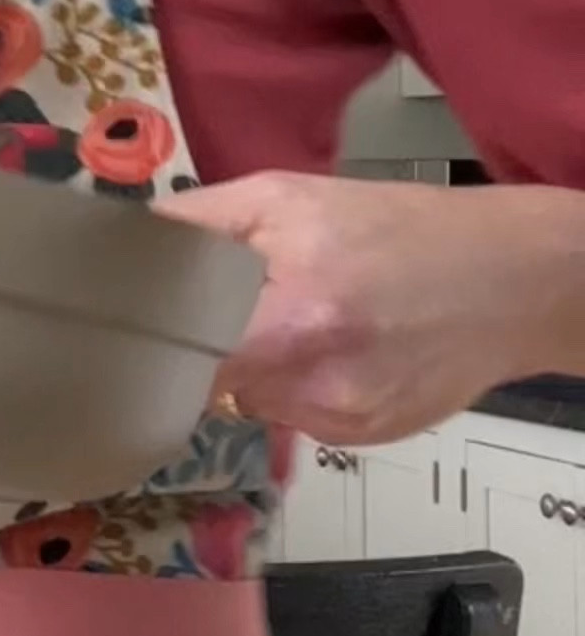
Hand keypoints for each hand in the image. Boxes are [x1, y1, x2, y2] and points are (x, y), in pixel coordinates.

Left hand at [158, 174, 584, 441]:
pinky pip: (295, 416)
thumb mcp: (286, 197)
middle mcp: (318, 384)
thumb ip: (197, 224)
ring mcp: (343, 420)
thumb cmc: (397, 227)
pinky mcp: (363, 438)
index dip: (157, 338)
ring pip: (252, 402)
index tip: (143, 321)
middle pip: (212, 385)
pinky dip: (298, 386)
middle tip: (234, 306)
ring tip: (303, 320)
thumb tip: (123, 247)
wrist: (513, 281)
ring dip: (255, 367)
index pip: (183, 357)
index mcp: (296, 318)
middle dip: (211, 346)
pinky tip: (337, 349)